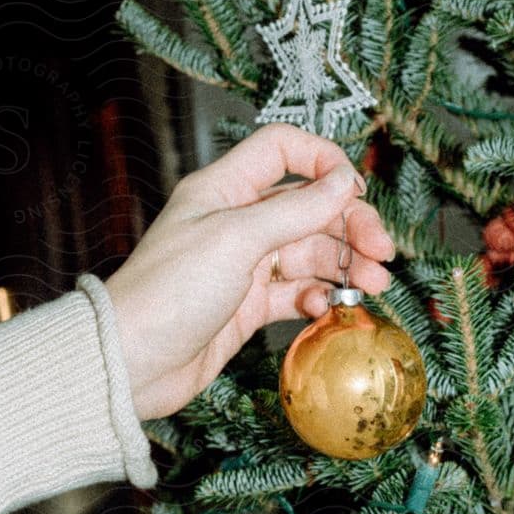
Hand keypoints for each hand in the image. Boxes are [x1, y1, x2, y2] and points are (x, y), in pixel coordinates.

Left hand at [103, 124, 393, 418]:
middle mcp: (237, 221)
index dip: (323, 162)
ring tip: (373, 286)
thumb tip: (343, 181)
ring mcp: (244, 265)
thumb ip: (295, 210)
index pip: (282, 150)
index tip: (354, 191)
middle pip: (309, 206)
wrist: (131, 363)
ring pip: (310, 252)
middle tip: (382, 253)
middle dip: (350, 225)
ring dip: (345, 265)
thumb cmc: (168, 292)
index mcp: (224, 189)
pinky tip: (330, 308)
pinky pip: (297, 292)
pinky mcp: (248, 306)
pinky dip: (320, 297)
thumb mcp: (236, 239)